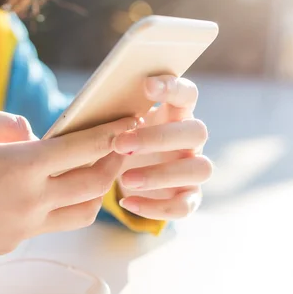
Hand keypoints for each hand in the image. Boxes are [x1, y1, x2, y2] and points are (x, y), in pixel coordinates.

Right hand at [0, 106, 139, 260]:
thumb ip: (9, 123)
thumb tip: (35, 135)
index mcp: (19, 167)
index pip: (83, 149)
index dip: (112, 135)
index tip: (131, 125)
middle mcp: (28, 203)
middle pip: (93, 185)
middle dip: (114, 163)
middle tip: (120, 148)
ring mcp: (20, 228)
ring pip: (80, 214)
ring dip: (93, 192)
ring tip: (91, 172)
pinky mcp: (8, 244)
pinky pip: (47, 224)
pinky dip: (58, 205)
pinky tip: (46, 190)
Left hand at [113, 76, 212, 219]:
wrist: (123, 172)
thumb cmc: (119, 140)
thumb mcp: (116, 125)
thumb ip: (115, 116)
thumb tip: (92, 111)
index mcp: (175, 113)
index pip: (187, 94)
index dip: (172, 87)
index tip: (146, 85)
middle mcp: (190, 139)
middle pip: (197, 132)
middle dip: (157, 138)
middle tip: (120, 145)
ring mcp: (193, 168)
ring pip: (200, 169)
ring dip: (161, 175)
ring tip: (125, 179)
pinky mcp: (188, 196)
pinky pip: (184, 206)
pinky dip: (156, 207)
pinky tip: (127, 202)